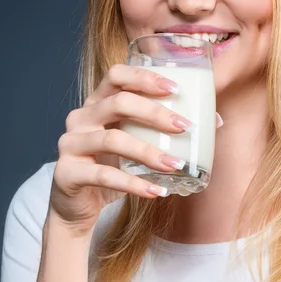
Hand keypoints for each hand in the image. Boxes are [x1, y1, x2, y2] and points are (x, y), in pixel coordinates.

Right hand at [49, 64, 217, 235]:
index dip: (145, 77)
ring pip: (112, 140)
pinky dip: (133, 183)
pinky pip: (103, 175)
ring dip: (149, 152)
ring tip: (176, 165)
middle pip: (118, 103)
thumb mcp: (136, 143)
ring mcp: (69, 144)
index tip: (176, 89)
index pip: (116, 75)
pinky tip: (155, 191)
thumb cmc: (111, 166)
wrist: (77, 206)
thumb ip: (163, 129)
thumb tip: (215, 121)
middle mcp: (80, 117)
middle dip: (155, 113)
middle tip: (184, 127)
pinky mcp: (66, 173)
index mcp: (97, 102)